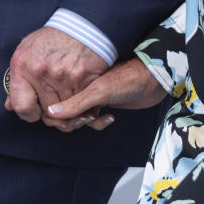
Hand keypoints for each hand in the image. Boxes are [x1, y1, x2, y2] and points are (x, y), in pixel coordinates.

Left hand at [5, 27, 108, 127]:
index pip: (21, 106)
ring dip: (68, 107)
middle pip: (46, 111)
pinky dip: (83, 102)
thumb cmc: (53, 39)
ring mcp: (63, 76)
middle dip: (51, 110)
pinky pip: (81, 103)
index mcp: (23, 65)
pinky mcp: (83, 78)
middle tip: (56, 99)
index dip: (29, 114)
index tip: (35, 111)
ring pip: (64, 110)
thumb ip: (17, 79)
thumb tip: (9, 105)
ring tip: (69, 93)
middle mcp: (41, 72)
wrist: (82, 24)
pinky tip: (80, 91)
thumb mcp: (27, 51)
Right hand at [43, 58, 167, 131]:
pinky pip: (91, 121)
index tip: (73, 118)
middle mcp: (77, 89)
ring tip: (98, 116)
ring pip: (77, 119)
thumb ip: (75, 103)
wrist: (152, 81)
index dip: (59, 116)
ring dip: (87, 122)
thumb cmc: (127, 80)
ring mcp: (88, 98)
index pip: (52, 104)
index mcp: (72, 80)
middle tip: (89, 117)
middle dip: (74, 121)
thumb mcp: (98, 92)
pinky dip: (99, 123)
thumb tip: (51, 112)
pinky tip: (110, 116)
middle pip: (62, 115)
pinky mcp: (100, 105)